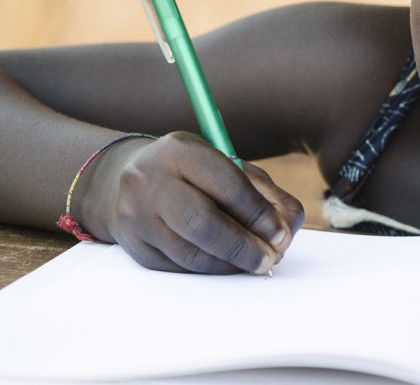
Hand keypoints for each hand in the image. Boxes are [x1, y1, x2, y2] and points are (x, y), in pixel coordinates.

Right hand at [96, 131, 304, 273]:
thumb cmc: (195, 174)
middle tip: (270, 258)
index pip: (227, 185)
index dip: (259, 214)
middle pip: (202, 223)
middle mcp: (150, 180)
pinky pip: (180, 267)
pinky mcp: (136, 246)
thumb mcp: (230, 168)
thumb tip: (287, 227)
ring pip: (191, 253)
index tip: (281, 234)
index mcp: (181, 150)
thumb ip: (266, 194)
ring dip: (230, 264)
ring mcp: (137, 215)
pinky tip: (228, 263)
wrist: (132, 182)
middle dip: (244, 247)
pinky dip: (210, 269)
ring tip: (254, 262)